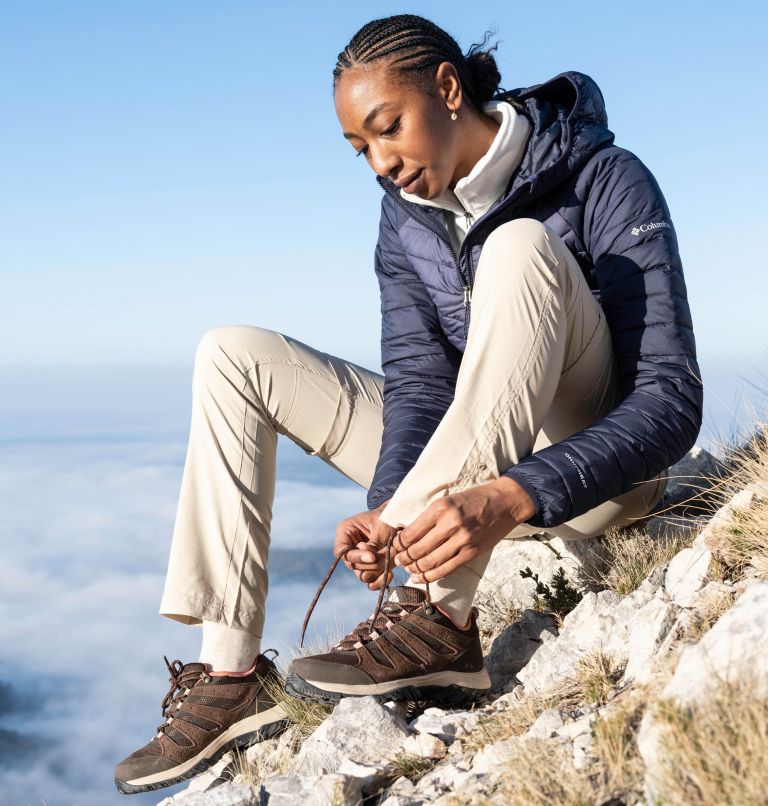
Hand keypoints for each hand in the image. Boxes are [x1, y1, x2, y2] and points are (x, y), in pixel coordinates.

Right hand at [334, 500, 395, 589]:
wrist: (399, 519)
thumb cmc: (388, 518)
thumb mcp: (381, 527)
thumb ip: (374, 544)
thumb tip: (370, 559)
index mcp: (345, 531)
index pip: (342, 551)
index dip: (356, 557)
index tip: (372, 557)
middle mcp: (349, 546)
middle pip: (352, 565)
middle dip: (372, 563)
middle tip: (390, 553)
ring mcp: (358, 559)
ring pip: (362, 575)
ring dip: (378, 570)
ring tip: (394, 556)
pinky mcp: (369, 568)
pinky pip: (370, 582)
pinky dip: (380, 580)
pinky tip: (390, 573)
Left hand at [392, 477, 535, 581]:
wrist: (505, 502)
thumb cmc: (474, 499)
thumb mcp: (448, 500)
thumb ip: (429, 516)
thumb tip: (406, 533)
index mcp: (441, 508)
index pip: (411, 532)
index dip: (398, 544)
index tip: (392, 548)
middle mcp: (450, 524)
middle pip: (418, 549)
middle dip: (403, 558)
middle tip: (396, 561)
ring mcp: (462, 540)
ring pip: (431, 561)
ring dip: (415, 569)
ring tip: (407, 570)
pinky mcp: (471, 552)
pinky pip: (446, 569)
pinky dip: (431, 576)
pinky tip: (421, 577)